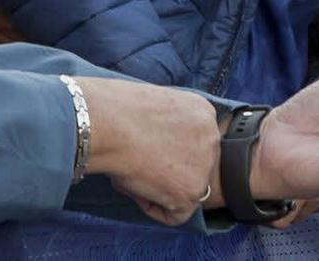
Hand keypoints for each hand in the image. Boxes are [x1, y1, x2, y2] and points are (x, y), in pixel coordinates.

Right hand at [72, 79, 219, 226]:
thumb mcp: (154, 105)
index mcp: (202, 111)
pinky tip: (135, 186)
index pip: (195, 142)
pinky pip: (175, 214)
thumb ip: (168, 125)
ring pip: (185, 190)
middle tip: (141, 164)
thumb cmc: (115, 109)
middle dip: (168, 170)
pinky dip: (152, 207)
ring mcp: (205, 165)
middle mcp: (211, 136)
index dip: (168, 150)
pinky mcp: (192, 191)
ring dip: (159, 188)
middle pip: (194, 167)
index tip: (146, 149)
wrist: (107, 123)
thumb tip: (160, 147)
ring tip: (134, 172)